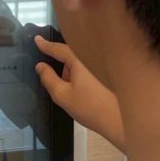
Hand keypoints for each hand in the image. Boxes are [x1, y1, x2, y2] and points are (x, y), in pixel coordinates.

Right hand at [34, 36, 125, 152]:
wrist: (122, 121)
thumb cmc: (90, 108)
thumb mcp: (62, 95)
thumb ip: (48, 78)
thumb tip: (40, 66)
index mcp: (80, 58)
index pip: (59, 49)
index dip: (46, 45)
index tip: (37, 39)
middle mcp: (93, 56)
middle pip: (71, 57)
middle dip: (65, 71)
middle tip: (66, 91)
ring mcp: (104, 63)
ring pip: (82, 64)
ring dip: (76, 74)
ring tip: (81, 97)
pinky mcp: (111, 72)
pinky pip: (92, 69)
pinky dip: (87, 78)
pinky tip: (91, 95)